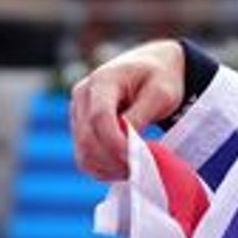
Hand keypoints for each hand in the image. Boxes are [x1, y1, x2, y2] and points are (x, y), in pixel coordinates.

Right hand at [69, 39, 185, 181]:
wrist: (152, 66)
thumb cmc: (160, 77)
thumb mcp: (161, 93)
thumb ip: (141, 116)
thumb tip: (127, 144)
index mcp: (103, 80)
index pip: (99, 118)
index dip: (115, 143)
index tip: (137, 160)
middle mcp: (82, 95)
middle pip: (87, 139)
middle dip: (113, 160)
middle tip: (141, 170)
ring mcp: (77, 112)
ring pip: (82, 153)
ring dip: (107, 168)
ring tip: (134, 169)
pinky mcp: (79, 127)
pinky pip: (84, 157)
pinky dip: (102, 169)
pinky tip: (123, 167)